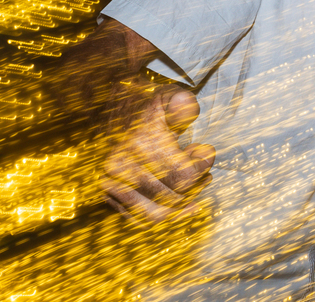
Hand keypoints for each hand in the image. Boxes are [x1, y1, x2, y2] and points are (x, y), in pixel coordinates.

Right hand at [101, 85, 214, 222]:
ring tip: (196, 186)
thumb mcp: (168, 96)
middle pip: (172, 198)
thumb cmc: (146, 105)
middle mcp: (120, 168)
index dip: (203, 167)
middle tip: (205, 172)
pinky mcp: (108, 195)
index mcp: (138, 145)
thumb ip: (182, 103)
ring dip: (181, 205)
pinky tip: (183, 203)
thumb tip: (185, 105)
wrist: (109, 109)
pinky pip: (139, 219)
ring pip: (155, 215)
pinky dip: (164, 215)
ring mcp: (111, 184)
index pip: (183, 175)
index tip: (206, 151)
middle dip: (195, 186)